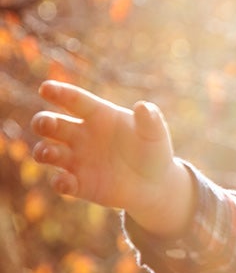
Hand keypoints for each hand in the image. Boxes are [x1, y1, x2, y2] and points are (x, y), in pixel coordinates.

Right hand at [30, 80, 191, 235]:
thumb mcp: (155, 134)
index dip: (59, 93)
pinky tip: (67, 182)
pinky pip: (61, 183)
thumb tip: (143, 106)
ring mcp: (76, 160)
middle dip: (43, 122)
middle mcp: (81, 135)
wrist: (156, 184)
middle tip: (46, 123)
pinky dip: (60, 183)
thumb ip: (150, 120)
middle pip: (51, 124)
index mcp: (98, 116)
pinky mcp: (78, 185)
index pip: (75, 100)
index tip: (46, 88)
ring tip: (50, 152)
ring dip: (43, 151)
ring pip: (47, 152)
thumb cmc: (153, 151)